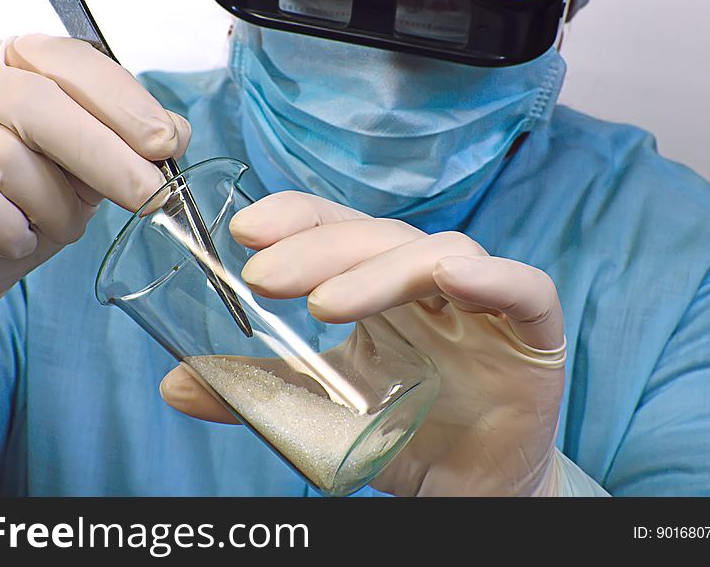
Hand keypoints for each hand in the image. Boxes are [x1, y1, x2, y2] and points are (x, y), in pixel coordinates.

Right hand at [0, 35, 189, 429]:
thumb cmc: (11, 211)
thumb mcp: (77, 175)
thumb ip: (116, 147)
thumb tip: (174, 134)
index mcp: (10, 62)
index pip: (72, 61)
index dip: (126, 102)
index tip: (169, 143)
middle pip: (41, 102)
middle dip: (107, 155)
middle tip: (148, 195)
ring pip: (7, 155)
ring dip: (52, 206)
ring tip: (59, 229)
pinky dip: (7, 226)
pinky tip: (16, 239)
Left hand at [160, 191, 565, 495]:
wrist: (471, 492)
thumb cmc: (406, 433)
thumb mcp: (322, 405)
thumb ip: (261, 387)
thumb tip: (175, 382)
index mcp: (382, 288)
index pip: (340, 229)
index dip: (298, 217)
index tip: (244, 232)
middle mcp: (431, 283)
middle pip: (380, 237)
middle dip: (321, 248)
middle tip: (264, 276)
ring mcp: (484, 304)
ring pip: (439, 254)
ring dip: (381, 270)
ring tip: (324, 305)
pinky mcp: (534, 335)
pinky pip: (525, 289)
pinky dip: (493, 278)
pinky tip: (453, 277)